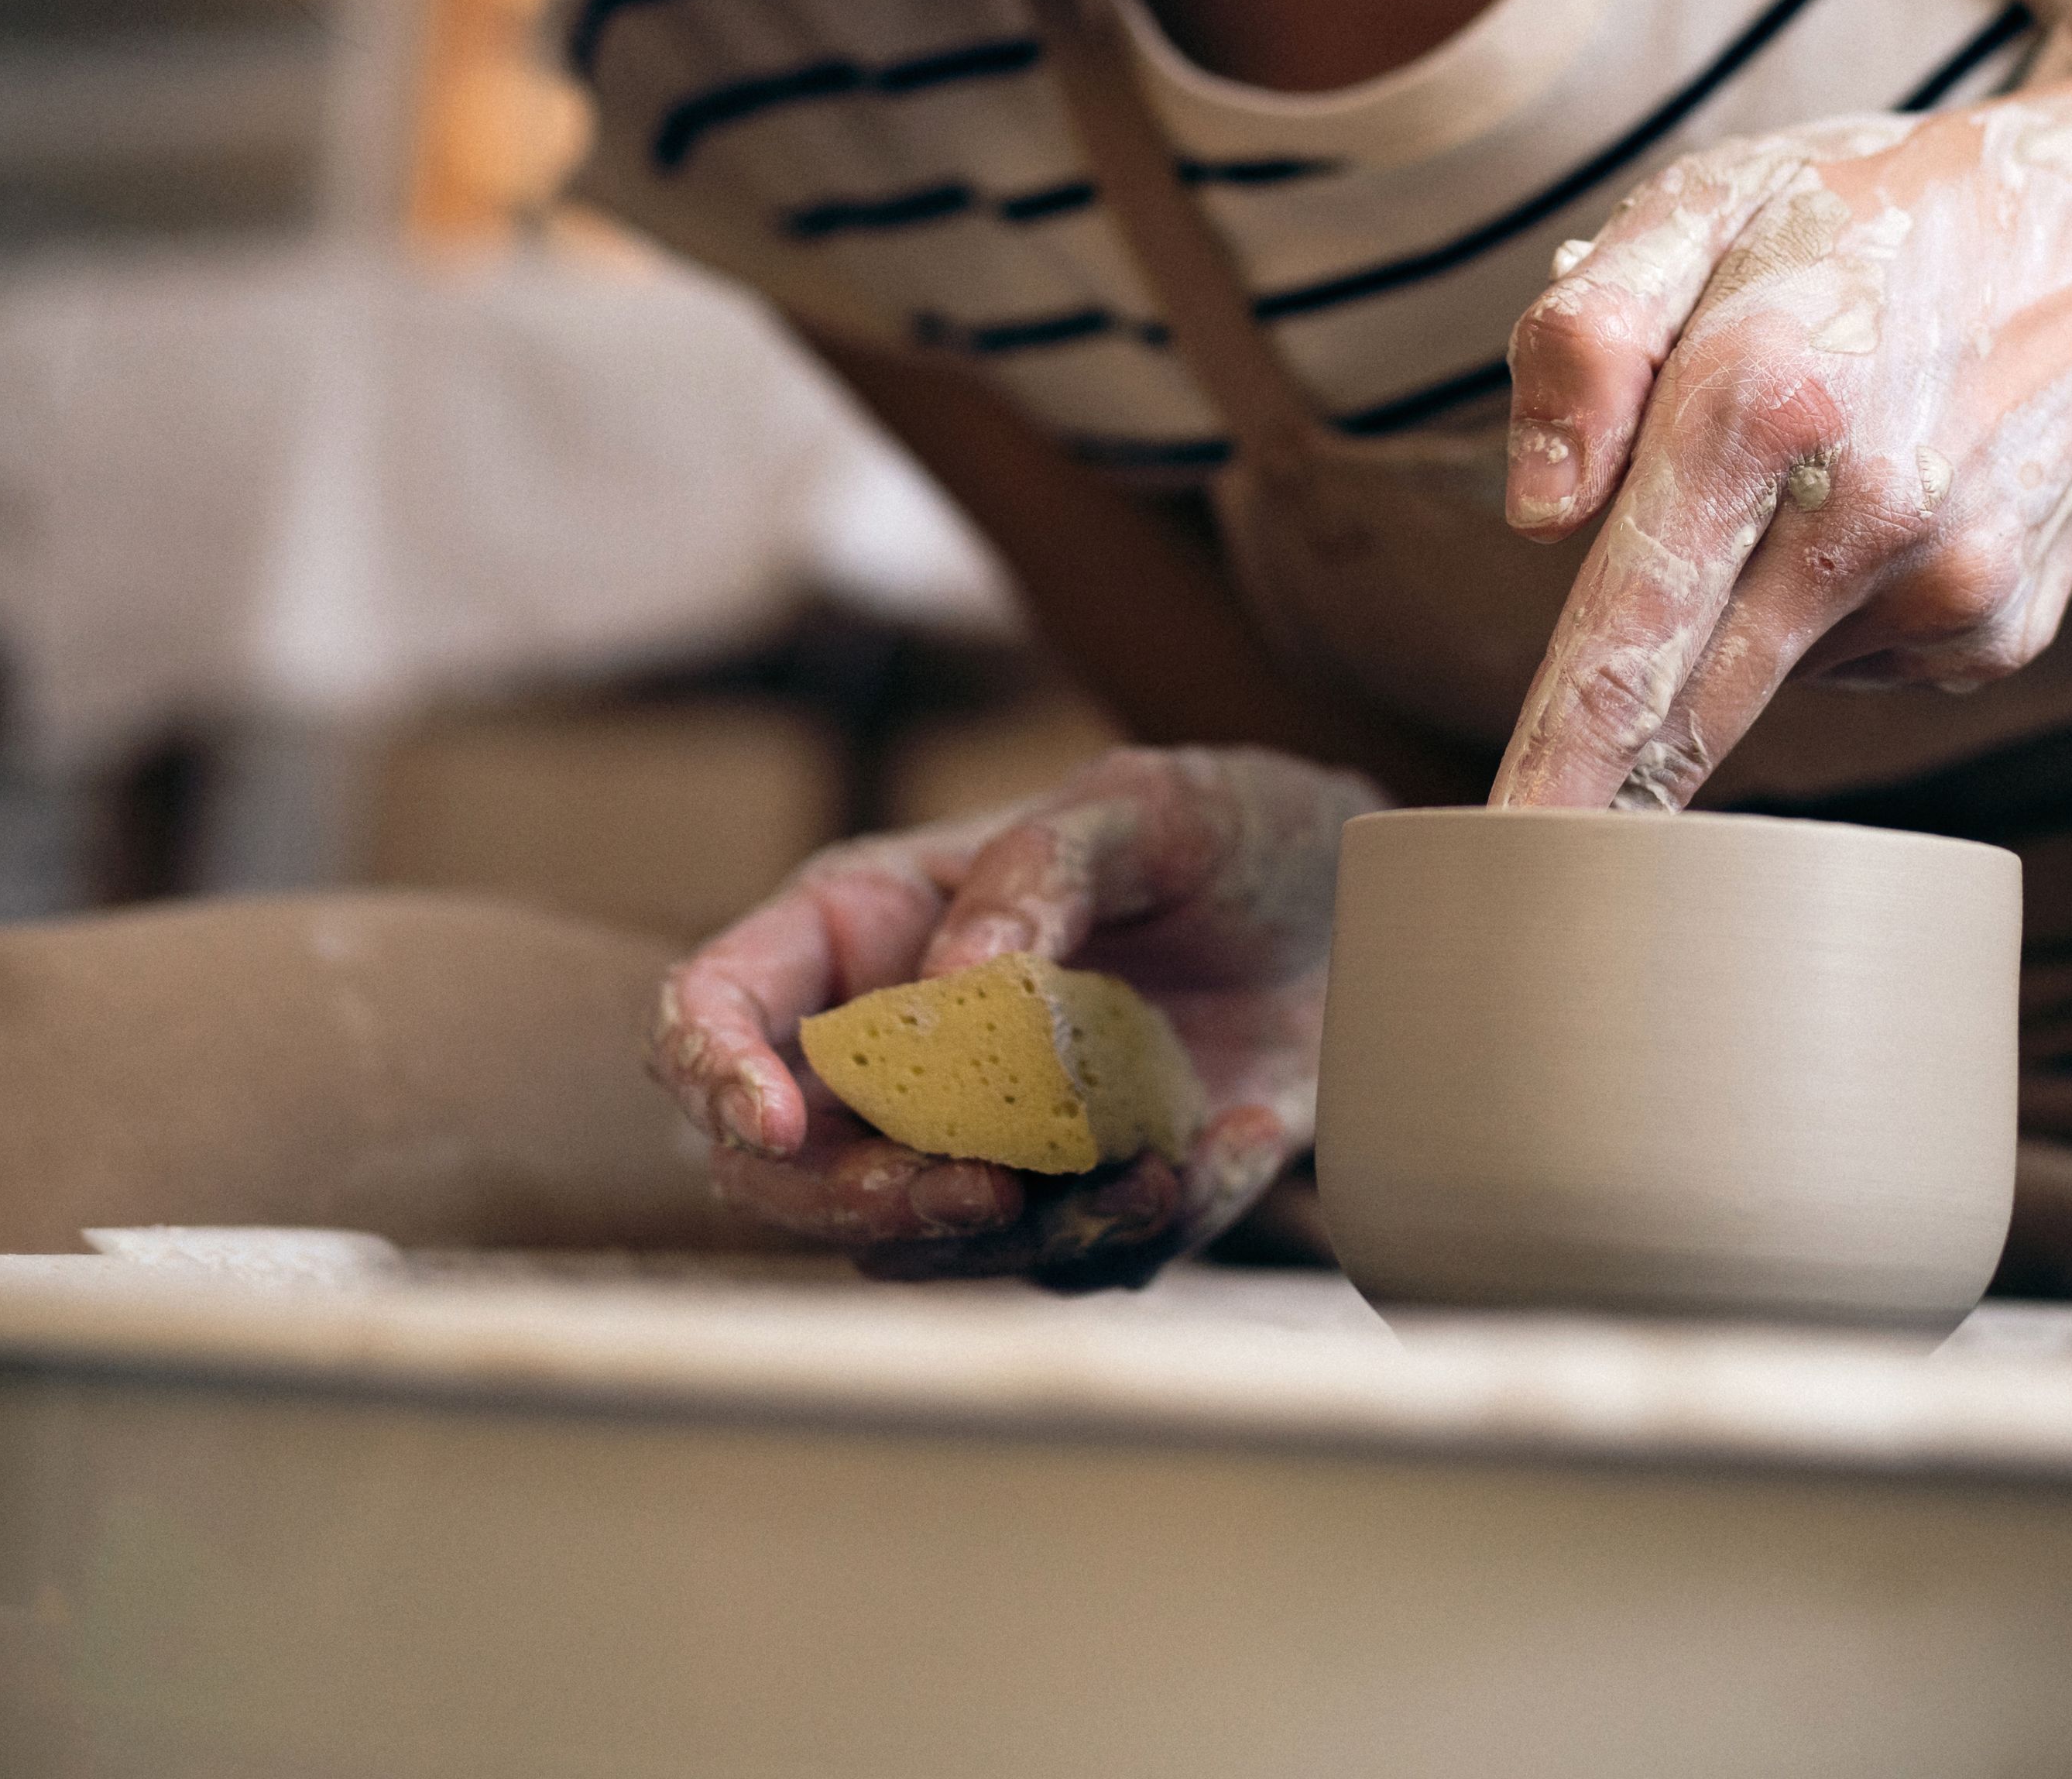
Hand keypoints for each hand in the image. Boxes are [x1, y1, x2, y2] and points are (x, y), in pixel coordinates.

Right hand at [651, 743, 1370, 1288]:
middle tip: (986, 1189)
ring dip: (1025, 1234)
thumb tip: (954, 986)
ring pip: (921, 1244)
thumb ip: (1043, 872)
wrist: (1356, 905)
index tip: (776, 1123)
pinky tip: (1226, 1148)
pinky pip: (1061, 1266)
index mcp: (865, 926)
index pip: (715, 1007)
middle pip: (789, 1175)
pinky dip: (1134, 1235)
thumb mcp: (1150, 804)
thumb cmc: (1228, 826)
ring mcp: (975, 1135)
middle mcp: (894, 1047)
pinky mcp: (1070, 1200)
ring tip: (1153, 1168)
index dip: (714, 1072)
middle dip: (872, 1202)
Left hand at [1491, 87, 2071, 810]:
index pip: (1627, 628)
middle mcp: (1863, 511)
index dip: (1560, 753)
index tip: (1508, 849)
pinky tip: (1887, 506)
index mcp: (1760, 397)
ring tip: (1817, 464)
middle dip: (1619, 765)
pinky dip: (1837, 610)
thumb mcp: (1708, 205)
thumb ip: (1587, 341)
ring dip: (1745, 610)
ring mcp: (1949, 583)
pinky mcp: (2005, 629)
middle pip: (1695, 701)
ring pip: (1770, 668)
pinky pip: (1860, 661)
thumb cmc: (1883, 221)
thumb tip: (1535, 523)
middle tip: (1554, 823)